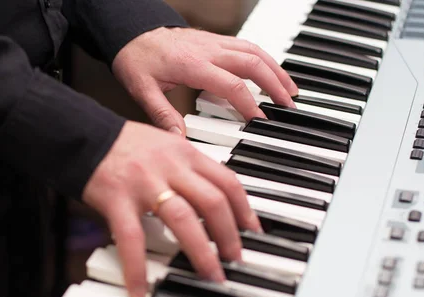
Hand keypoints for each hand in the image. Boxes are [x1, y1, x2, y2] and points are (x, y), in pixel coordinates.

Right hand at [82, 121, 262, 296]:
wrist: (83, 134)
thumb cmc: (126, 145)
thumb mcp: (166, 146)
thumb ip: (190, 168)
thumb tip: (216, 198)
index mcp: (185, 153)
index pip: (227, 181)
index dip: (245, 210)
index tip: (253, 231)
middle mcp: (170, 166)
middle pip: (213, 202)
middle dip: (230, 235)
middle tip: (235, 259)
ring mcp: (144, 182)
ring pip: (183, 219)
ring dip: (202, 252)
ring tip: (211, 275)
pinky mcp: (117, 199)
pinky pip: (132, 237)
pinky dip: (138, 266)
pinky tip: (140, 288)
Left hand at [111, 27, 297, 134]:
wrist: (131, 31)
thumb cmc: (136, 59)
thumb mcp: (142, 90)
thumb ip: (162, 115)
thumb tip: (180, 140)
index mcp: (193, 65)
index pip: (232, 85)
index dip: (250, 104)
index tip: (261, 122)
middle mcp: (209, 51)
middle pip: (253, 64)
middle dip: (275, 86)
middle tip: (288, 108)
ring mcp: (215, 43)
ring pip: (256, 52)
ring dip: (277, 71)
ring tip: (292, 92)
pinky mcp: (216, 41)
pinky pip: (249, 47)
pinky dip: (266, 61)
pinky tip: (274, 74)